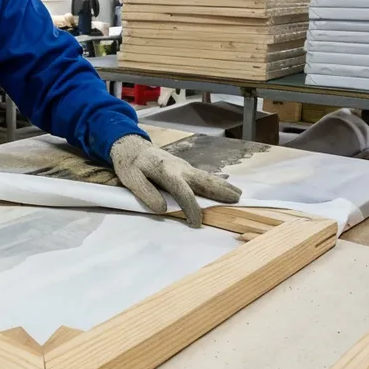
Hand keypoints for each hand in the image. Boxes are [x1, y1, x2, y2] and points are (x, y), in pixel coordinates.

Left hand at [110, 134, 241, 226]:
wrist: (131, 146)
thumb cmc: (130, 164)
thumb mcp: (131, 179)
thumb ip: (146, 193)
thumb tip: (162, 208)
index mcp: (166, 172)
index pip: (183, 192)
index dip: (191, 208)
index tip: (196, 222)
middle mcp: (179, 168)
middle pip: (203, 180)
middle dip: (220, 190)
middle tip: (238, 199)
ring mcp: (183, 166)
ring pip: (206, 176)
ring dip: (223, 185)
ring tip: (239, 193)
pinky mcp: (183, 167)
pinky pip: (202, 175)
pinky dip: (216, 180)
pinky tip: (225, 185)